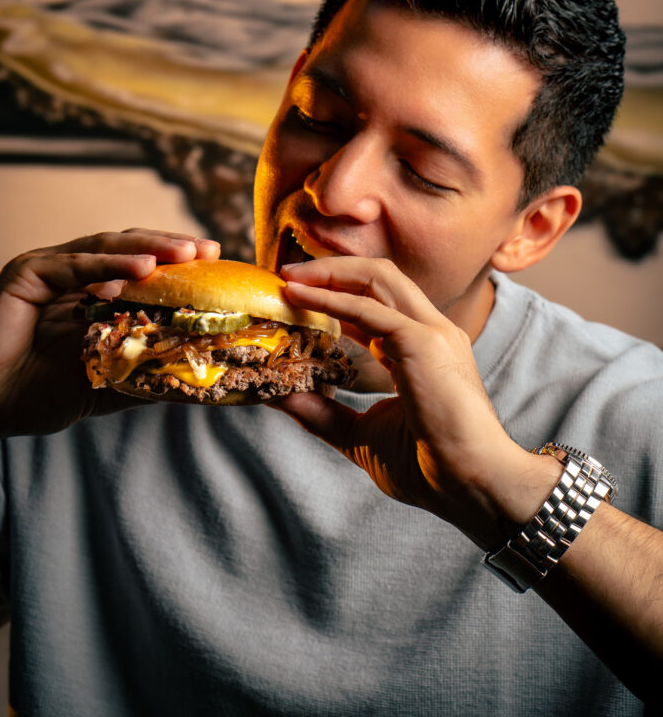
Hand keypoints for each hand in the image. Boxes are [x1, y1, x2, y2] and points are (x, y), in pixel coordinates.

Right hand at [0, 229, 219, 447]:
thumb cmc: (35, 393)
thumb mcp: (105, 382)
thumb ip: (143, 374)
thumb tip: (195, 379)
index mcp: (91, 292)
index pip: (142, 267)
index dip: (178, 263)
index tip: (216, 262)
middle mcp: (73, 274)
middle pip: (131, 249)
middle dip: (172, 247)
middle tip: (208, 249)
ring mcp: (49, 269)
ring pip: (106, 248)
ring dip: (149, 248)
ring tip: (185, 253)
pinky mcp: (26, 274)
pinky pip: (73, 265)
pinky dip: (108, 265)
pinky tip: (141, 269)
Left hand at [277, 257, 560, 548]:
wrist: (473, 485)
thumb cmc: (430, 468)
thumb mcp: (363, 436)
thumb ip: (325, 414)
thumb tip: (281, 398)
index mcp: (424, 349)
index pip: (379, 303)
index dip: (338, 294)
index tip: (299, 296)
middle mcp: (431, 332)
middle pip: (379, 277)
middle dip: (332, 269)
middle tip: (287, 273)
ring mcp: (431, 332)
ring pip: (377, 278)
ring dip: (330, 272)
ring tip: (290, 276)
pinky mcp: (424, 341)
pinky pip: (369, 307)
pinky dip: (331, 298)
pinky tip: (301, 298)